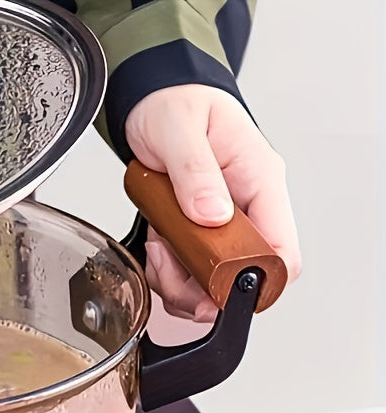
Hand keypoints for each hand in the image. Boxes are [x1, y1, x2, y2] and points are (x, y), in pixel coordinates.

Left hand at [125, 85, 301, 321]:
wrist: (151, 101)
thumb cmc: (174, 103)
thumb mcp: (179, 128)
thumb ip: (195, 171)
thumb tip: (214, 212)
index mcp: (259, 179)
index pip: (282, 248)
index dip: (257, 281)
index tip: (220, 290)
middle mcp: (245, 206)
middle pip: (243, 277)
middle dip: (203, 289)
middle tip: (173, 270)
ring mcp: (221, 224)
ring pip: (211, 283)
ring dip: (178, 282)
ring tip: (159, 250)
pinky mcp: (196, 233)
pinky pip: (186, 272)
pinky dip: (166, 273)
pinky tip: (156, 247)